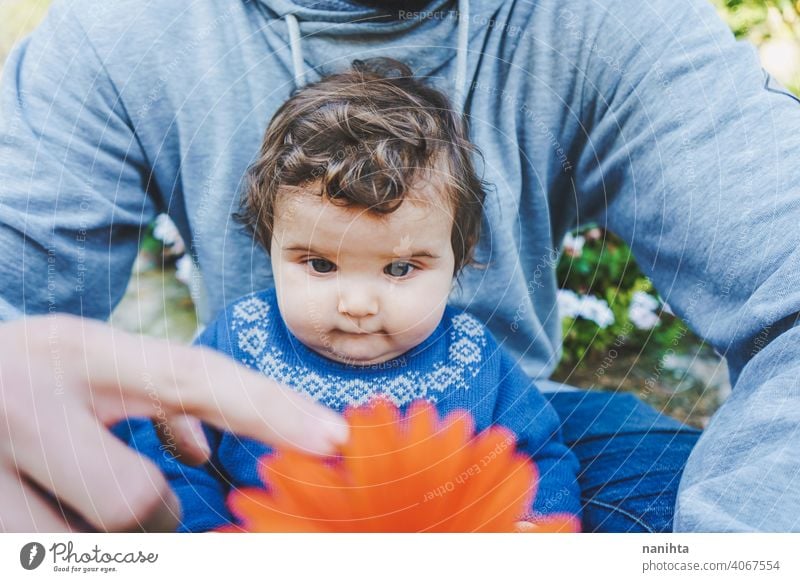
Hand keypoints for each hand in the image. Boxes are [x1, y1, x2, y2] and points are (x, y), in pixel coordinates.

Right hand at [0, 314, 347, 531]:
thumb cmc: (17, 382)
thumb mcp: (79, 366)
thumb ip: (150, 399)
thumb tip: (201, 450)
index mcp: (78, 351)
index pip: (194, 377)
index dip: (271, 410)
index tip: (335, 439)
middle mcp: (30, 399)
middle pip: (134, 503)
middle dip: (143, 521)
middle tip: (118, 499)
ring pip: (89, 545)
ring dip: (85, 539)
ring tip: (52, 498)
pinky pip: (40, 553)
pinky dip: (49, 543)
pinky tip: (30, 513)